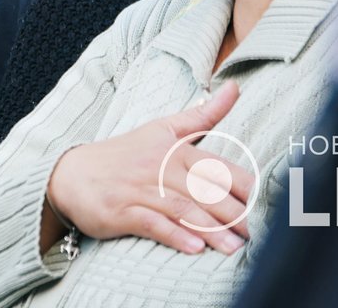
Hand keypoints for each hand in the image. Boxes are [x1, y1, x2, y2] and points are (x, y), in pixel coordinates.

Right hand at [40, 82, 253, 255]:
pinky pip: (152, 224)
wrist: (71, 174)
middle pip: (205, 191)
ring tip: (234, 248)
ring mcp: (140, 190)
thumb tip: (234, 88)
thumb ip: (202, 115)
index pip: (217, 167)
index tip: (266, 204)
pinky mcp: (122, 212)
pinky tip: (195, 249)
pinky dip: (174, 236)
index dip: (244, 187)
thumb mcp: (162, 129)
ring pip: (183, 210)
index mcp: (175, 149)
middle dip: (234, 214)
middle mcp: (160, 168)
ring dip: (211, 231)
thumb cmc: (124, 154)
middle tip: (257, 235)